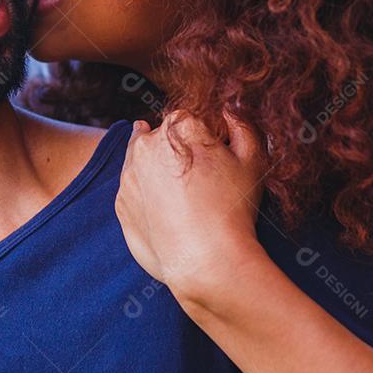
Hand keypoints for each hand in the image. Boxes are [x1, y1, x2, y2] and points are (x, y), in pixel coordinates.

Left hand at [114, 108, 266, 303]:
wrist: (207, 262)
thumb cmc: (233, 209)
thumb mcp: (252, 161)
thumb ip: (241, 126)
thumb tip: (229, 111)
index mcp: (178, 127)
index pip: (186, 119)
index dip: (200, 137)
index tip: (212, 158)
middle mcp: (146, 144)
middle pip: (158, 136)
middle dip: (175, 151)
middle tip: (198, 179)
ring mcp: (129, 174)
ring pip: (141, 162)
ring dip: (156, 170)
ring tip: (182, 196)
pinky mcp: (120, 202)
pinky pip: (134, 189)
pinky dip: (146, 196)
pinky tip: (168, 212)